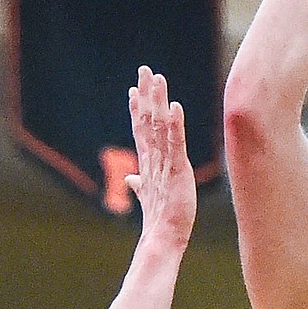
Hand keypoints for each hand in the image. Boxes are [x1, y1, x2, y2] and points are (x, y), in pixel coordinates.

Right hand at [127, 66, 195, 250]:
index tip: (134, 90)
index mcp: (148, 163)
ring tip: (157, 79)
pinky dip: (175, 125)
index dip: (137, 109)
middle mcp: (153, 159)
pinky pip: (175, 144)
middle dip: (146, 95)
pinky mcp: (176, 170)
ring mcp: (163, 163)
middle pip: (147, 121)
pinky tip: (175, 107)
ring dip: (158, 101)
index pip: (141, 130)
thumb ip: (139, 184)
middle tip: (144, 70)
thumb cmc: (160, 219)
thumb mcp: (149, 195)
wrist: (163, 238)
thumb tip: (131, 179)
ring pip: (159, 126)